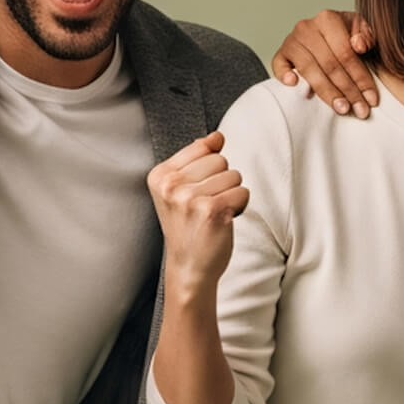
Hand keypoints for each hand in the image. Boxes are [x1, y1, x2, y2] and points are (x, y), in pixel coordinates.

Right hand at [147, 132, 250, 297]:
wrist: (189, 267)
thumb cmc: (189, 225)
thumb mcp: (183, 188)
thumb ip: (199, 157)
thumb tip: (217, 136)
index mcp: (160, 176)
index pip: (202, 147)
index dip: (208, 169)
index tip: (196, 191)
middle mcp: (171, 185)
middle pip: (220, 160)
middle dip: (222, 181)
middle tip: (206, 206)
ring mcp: (190, 198)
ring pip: (234, 175)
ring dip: (231, 195)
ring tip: (213, 214)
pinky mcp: (212, 211)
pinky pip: (243, 192)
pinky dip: (240, 206)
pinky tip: (223, 221)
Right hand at [271, 9, 378, 116]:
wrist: (325, 32)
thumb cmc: (346, 34)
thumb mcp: (361, 29)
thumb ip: (367, 35)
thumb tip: (358, 46)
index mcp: (328, 18)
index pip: (346, 53)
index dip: (360, 77)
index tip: (371, 98)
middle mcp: (307, 28)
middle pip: (330, 64)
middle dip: (348, 90)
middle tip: (360, 110)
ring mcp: (291, 41)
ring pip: (310, 70)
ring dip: (328, 93)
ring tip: (342, 108)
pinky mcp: (281, 54)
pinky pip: (279, 65)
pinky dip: (285, 75)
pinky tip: (295, 85)